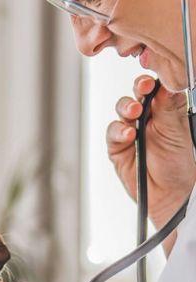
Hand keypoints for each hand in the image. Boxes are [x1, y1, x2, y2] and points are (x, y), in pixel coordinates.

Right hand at [107, 75, 195, 228]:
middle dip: (137, 90)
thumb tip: (162, 85)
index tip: (154, 79)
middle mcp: (147, 118)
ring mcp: (130, 132)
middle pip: (136, 95)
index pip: (156, 88)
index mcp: (165, 110)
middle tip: (142, 90)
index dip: (153, 80)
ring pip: (121, 111)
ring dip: (126, 109)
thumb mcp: (177, 132)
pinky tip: (128, 135)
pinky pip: (112, 133)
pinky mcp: (117, 147)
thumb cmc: (178, 165)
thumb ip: (168, 108)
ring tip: (134, 114)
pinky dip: (118, 132)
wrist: (168, 194)